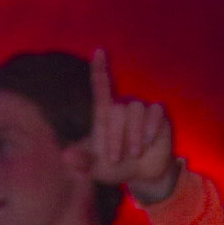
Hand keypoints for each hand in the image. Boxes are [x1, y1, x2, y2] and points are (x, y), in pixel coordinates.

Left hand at [89, 49, 177, 203]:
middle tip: (116, 159)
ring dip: (133, 136)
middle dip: (116, 136)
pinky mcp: (158, 115)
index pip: (101, 86)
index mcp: (104, 114)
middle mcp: (122, 107)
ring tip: (133, 154)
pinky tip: (148, 142)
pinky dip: (149, 130)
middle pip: (117, 109)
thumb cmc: (114, 166)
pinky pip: (154, 112)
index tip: (98, 51)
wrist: (142, 174)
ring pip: (135, 110)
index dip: (99, 69)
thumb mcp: (96, 168)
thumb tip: (65, 157)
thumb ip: (82, 162)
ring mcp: (141, 109)